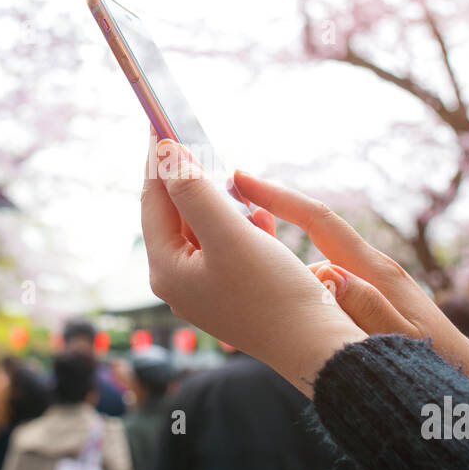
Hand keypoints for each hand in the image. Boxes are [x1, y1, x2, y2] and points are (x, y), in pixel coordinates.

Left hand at [142, 135, 365, 393]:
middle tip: (196, 136)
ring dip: (216, 200)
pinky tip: (259, 217)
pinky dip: (237, 225)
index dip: (158, 159)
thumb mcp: (230, 236)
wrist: (316, 349)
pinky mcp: (231, 292)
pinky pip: (224, 246)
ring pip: (200, 228)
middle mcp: (178, 281)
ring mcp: (203, 289)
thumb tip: (165, 152)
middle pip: (172, 214)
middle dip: (187, 177)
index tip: (162, 120)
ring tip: (231, 177)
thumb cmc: (273, 295)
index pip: (152, 201)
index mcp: (167, 269)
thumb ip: (194, 192)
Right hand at [232, 169, 468, 411]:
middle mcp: (370, 269)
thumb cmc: (440, 367)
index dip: (280, 197)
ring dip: (280, 254)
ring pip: (312, 260)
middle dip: (269, 215)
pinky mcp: (367, 298)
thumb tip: (333, 277)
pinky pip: (322, 281)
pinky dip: (297, 281)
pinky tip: (278, 296)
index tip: (241, 178)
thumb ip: (371, 312)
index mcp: (374, 272)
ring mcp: (369, 282)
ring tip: (239, 256)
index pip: (319, 221)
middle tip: (222, 208)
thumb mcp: (404, 343)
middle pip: (310, 231)